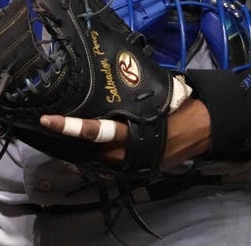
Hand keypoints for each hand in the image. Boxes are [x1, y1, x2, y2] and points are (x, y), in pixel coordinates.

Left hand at [39, 98, 213, 171]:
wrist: (201, 129)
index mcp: (131, 134)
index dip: (70, 127)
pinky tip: (82, 150)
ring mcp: (131, 165)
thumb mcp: (152, 97)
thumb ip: (128, 95)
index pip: (95, 132)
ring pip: (96, 162)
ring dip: (78, 154)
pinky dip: (95, 159)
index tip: (49, 121)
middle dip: (67, 145)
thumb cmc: (177, 107)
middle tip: (48, 128)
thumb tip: (104, 79)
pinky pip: (108, 167)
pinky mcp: (135, 170)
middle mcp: (127, 154)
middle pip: (88, 152)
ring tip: (59, 138)